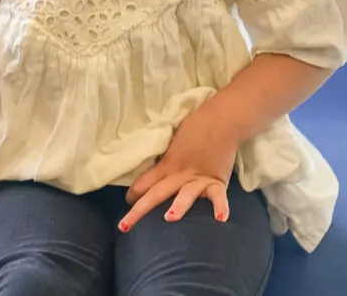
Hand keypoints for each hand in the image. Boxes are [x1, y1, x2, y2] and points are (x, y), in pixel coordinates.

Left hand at [119, 123, 240, 231]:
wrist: (222, 120)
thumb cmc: (195, 128)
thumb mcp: (173, 145)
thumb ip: (165, 162)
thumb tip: (154, 173)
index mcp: (166, 165)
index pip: (143, 183)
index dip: (133, 194)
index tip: (127, 202)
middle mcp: (179, 174)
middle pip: (156, 194)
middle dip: (139, 211)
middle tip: (124, 226)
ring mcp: (198, 179)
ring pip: (185, 195)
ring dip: (178, 206)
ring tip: (170, 218)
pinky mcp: (217, 181)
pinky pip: (218, 197)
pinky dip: (220, 208)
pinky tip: (220, 220)